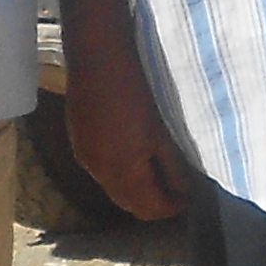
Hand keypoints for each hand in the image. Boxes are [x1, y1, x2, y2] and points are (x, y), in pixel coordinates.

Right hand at [60, 41, 188, 220]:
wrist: (97, 57)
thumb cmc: (135, 90)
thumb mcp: (161, 131)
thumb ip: (172, 166)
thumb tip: (184, 190)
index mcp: (123, 170)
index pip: (148, 208)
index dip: (170, 208)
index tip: (186, 199)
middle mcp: (99, 171)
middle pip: (129, 205)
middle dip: (152, 203)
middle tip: (175, 190)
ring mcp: (85, 158)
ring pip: (113, 190)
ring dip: (135, 190)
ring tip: (157, 173)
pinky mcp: (78, 143)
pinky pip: (101, 172)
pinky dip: (119, 174)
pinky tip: (133, 156)